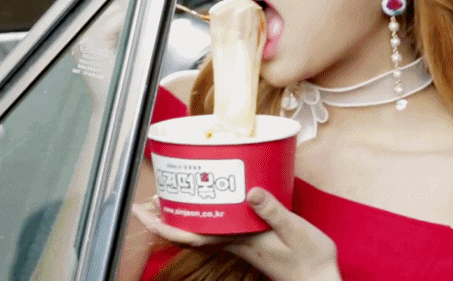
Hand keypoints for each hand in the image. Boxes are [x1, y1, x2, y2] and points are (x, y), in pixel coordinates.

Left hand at [131, 188, 341, 280]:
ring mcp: (241, 242)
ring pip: (203, 229)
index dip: (163, 225)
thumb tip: (250, 192)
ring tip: (173, 194)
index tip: (142, 213)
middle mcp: (235, 242)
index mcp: (239, 240)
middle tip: (149, 197)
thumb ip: (273, 212)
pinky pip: (220, 226)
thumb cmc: (311, 260)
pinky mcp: (251, 240)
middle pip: (190, 231)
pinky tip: (212, 202)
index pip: (192, 235)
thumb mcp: (296, 231)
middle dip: (167, 216)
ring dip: (185, 214)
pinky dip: (207, 214)